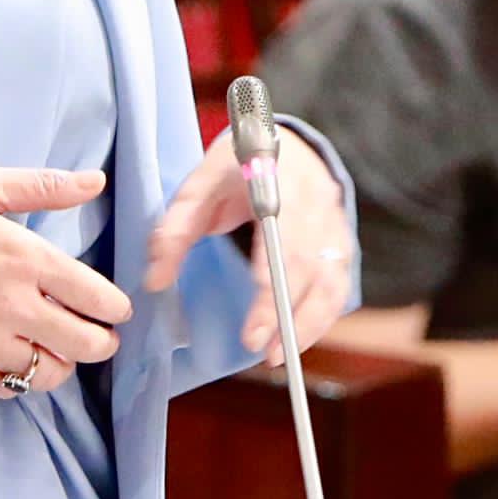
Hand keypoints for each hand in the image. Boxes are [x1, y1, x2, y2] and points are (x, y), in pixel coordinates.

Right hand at [0, 164, 130, 398]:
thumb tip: (94, 182)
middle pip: (84, 344)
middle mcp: (13, 305)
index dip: (116, 308)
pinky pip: (7, 389)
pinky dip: (20, 380)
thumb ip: (42, 187)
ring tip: (56, 350)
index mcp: (25, 257)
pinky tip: (16, 360)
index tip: (116, 309)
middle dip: (101, 343)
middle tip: (98, 336)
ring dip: (61, 364)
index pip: (96, 297)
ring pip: (48, 374)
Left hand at [147, 131, 353, 358]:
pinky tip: (300, 338)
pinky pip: (340, 285)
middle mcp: (317, 204)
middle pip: (311, 271)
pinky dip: (323, 316)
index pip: (281, 246)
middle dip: (288, 318)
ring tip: (280, 356)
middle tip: (264, 354)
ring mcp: (336, 223)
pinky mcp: (343, 240)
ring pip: (333, 282)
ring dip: (310, 324)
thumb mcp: (198, 186)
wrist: (284, 142)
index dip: (270, 293)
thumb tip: (154, 282)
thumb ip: (174, 231)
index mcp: (278, 184)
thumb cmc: (236, 166)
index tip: (253, 333)